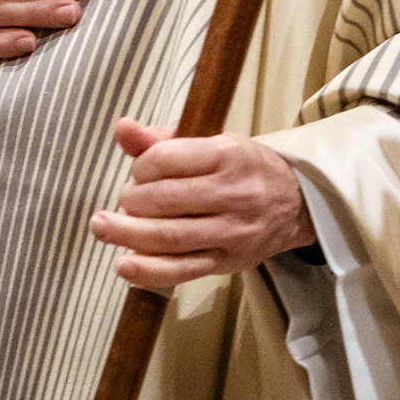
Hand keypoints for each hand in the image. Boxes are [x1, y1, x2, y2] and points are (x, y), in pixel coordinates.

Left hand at [89, 118, 315, 288]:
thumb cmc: (244, 168)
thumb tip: (122, 128)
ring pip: (170, 237)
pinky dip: (148, 270)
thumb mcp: (212, 142)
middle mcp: (234, 193)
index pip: (168, 159)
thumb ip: (163, 139)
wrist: (296, 202)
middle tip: (123, 200)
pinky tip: (124, 264)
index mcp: (228, 155)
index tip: (137, 172)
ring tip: (102, 227)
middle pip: (165, 200)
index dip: (141, 167)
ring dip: (128, 233)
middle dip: (131, 201)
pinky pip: (182, 270)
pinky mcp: (229, 262)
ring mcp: (233, 232)